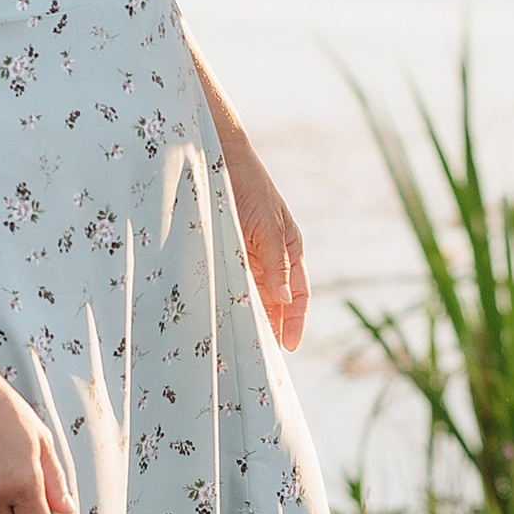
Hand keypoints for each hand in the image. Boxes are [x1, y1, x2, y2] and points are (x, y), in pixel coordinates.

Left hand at [224, 140, 309, 351]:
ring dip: (247, 317)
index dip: (293, 321)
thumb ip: (276, 264)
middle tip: (261, 357)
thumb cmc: (249, 186)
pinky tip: (219, 317)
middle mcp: (271, 256)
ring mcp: (247, 254)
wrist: (215, 157)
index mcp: (290, 248)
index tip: (287, 347)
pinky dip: (227, 301)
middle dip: (270, 327)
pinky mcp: (225, 251)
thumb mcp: (266, 225)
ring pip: (251, 295)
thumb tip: (285, 299)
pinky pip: (229, 282)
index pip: (298, 294)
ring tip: (239, 345)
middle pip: (275, 300)